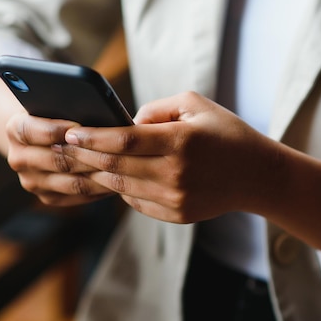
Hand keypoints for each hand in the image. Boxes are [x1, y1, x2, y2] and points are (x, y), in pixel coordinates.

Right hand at [6, 112, 114, 205]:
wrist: (43, 137)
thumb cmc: (57, 114)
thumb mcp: (55, 104)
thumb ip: (67, 105)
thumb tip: (97, 112)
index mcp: (15, 129)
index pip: (32, 130)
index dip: (59, 129)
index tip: (82, 125)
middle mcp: (18, 158)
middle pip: (58, 160)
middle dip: (89, 155)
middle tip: (116, 152)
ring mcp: (31, 181)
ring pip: (73, 182)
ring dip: (100, 175)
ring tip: (123, 168)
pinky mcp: (47, 196)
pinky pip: (79, 196)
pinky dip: (99, 189)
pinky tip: (117, 180)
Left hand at [60, 92, 281, 222]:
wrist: (257, 176)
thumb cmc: (226, 133)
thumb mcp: (196, 105)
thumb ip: (157, 109)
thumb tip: (123, 122)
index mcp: (180, 142)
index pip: (124, 140)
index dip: (93, 137)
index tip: (70, 132)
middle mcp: (176, 173)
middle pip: (116, 166)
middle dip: (85, 155)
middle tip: (63, 147)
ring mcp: (176, 198)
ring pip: (121, 186)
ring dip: (98, 173)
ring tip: (80, 161)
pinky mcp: (177, 215)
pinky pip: (136, 202)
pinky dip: (121, 189)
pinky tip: (114, 176)